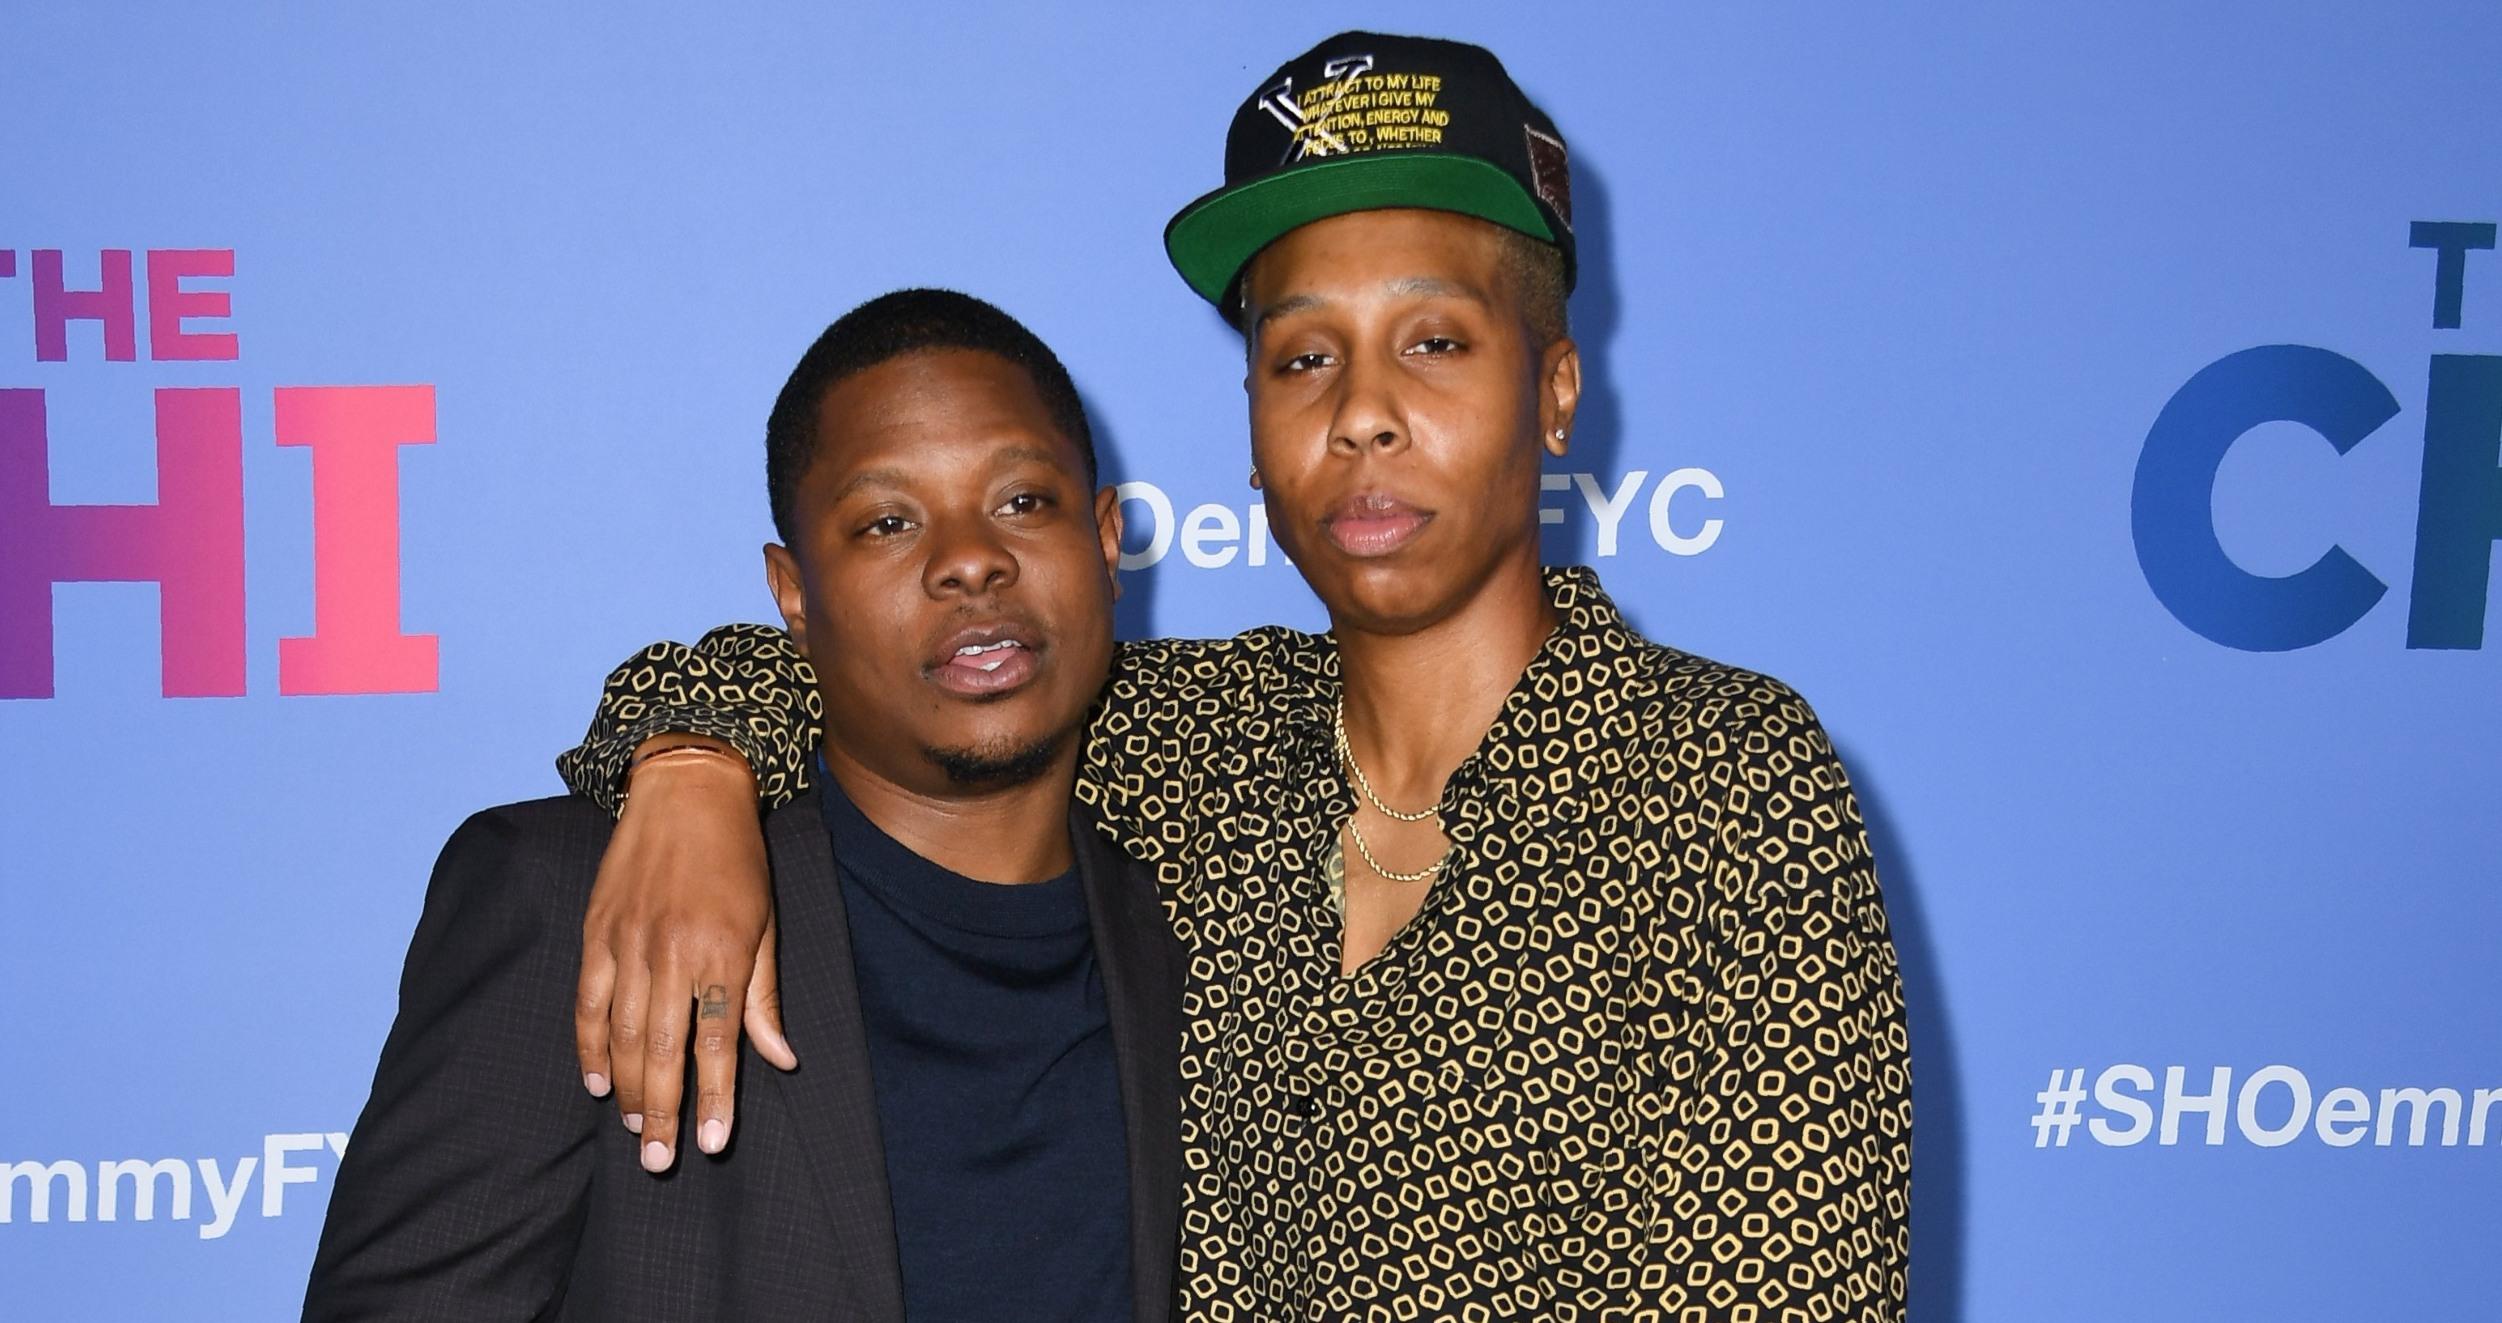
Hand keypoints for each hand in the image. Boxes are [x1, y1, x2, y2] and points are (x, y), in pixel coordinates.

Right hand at [575, 739, 794, 1173]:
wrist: (686, 791)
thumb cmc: (738, 861)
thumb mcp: (767, 923)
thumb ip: (765, 996)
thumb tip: (779, 1060)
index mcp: (723, 951)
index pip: (717, 1041)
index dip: (714, 1097)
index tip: (710, 1143)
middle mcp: (672, 952)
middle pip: (664, 1050)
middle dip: (662, 1112)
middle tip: (660, 1161)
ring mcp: (628, 943)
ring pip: (624, 1035)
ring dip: (629, 1090)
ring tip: (636, 1130)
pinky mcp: (596, 934)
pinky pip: (588, 1003)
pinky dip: (590, 1046)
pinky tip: (598, 1082)